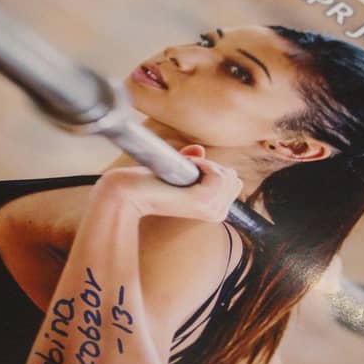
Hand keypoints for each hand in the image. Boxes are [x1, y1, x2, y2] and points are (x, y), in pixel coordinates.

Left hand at [95, 145, 242, 221]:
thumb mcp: (179, 171)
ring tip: (183, 170)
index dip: (213, 169)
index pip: (233, 182)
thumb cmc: (148, 183)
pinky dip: (202, 164)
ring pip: (228, 175)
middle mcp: (217, 213)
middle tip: (185, 169)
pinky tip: (185, 168)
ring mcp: (212, 209)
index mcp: (213, 210)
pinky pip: (218, 174)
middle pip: (234, 178)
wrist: (130, 192)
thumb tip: (199, 150)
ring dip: (205, 165)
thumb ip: (193, 161)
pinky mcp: (204, 201)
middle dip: (212, 166)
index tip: (189, 170)